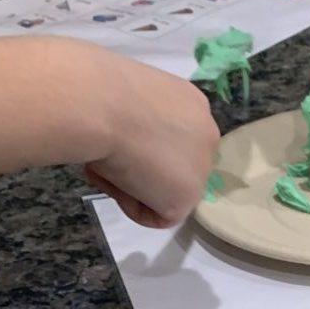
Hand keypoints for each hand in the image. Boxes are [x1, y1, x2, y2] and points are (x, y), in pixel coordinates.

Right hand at [83, 49, 219, 228]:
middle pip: (176, 167)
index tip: (118, 139)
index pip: (176, 138)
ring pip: (166, 191)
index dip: (145, 145)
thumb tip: (130, 138)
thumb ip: (142, 120)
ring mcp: (202, 169)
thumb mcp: (130, 98)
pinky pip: (158, 216)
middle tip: (113, 156)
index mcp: (194, 105)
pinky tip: (118, 181)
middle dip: (144, 168)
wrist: (102, 104)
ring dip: (135, 184)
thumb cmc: (105, 92)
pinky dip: (132, 205)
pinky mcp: (188, 198)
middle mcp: (207, 135)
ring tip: (110, 164)